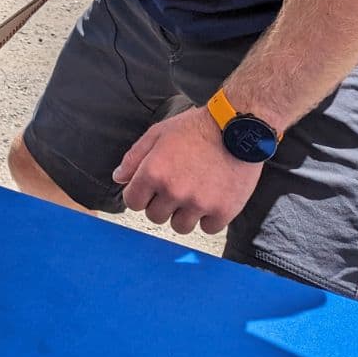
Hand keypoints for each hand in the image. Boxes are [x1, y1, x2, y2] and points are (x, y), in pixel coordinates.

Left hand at [112, 105, 263, 235]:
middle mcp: (174, 191)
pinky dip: (209, 218)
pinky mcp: (223, 211)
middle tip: (176, 187)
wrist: (239, 128)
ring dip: (184, 214)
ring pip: (180, 226)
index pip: (132, 202)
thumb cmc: (197, 128)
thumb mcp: (158, 134)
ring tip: (194, 194)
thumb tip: (119, 178)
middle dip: (161, 204)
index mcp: (153, 172)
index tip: (150, 189)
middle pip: (155, 216)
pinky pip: (208, 228)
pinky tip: (212, 199)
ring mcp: (199, 203)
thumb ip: (134, 158)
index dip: (140, 195)